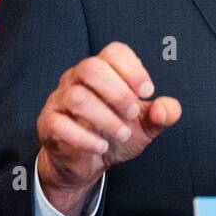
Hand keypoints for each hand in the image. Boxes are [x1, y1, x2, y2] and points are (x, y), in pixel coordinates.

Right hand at [35, 42, 180, 215]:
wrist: (88, 164)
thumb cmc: (116, 134)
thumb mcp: (146, 125)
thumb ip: (163, 114)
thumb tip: (166, 109)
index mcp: (102, 71)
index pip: (113, 52)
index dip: (133, 68)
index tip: (147, 92)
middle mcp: (76, 79)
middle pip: (91, 68)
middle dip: (118, 92)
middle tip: (133, 113)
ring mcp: (59, 101)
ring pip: (77, 97)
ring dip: (105, 117)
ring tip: (123, 133)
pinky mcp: (48, 125)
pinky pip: (59, 125)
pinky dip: (84, 138)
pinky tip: (102, 147)